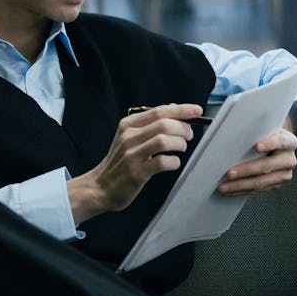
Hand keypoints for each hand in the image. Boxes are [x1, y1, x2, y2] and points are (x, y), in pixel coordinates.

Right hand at [67, 104, 202, 224]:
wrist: (100, 187)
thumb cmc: (120, 162)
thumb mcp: (129, 137)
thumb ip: (149, 124)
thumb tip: (173, 108)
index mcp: (128, 124)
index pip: (159, 110)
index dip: (181, 109)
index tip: (197, 110)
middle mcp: (129, 136)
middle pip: (164, 123)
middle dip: (183, 128)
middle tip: (189, 135)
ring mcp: (132, 154)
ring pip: (163, 140)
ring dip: (179, 143)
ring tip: (181, 148)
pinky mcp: (137, 172)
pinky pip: (161, 162)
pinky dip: (173, 162)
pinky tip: (174, 163)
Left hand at [216, 126, 296, 196]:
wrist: (277, 146)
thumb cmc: (266, 134)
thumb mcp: (267, 129)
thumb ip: (257, 130)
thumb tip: (234, 131)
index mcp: (289, 142)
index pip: (280, 142)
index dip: (269, 144)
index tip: (256, 146)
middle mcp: (289, 160)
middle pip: (266, 166)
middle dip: (246, 170)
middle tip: (229, 173)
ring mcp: (284, 175)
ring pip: (260, 182)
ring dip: (240, 185)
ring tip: (224, 186)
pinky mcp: (276, 185)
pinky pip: (257, 190)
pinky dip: (242, 190)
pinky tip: (230, 190)